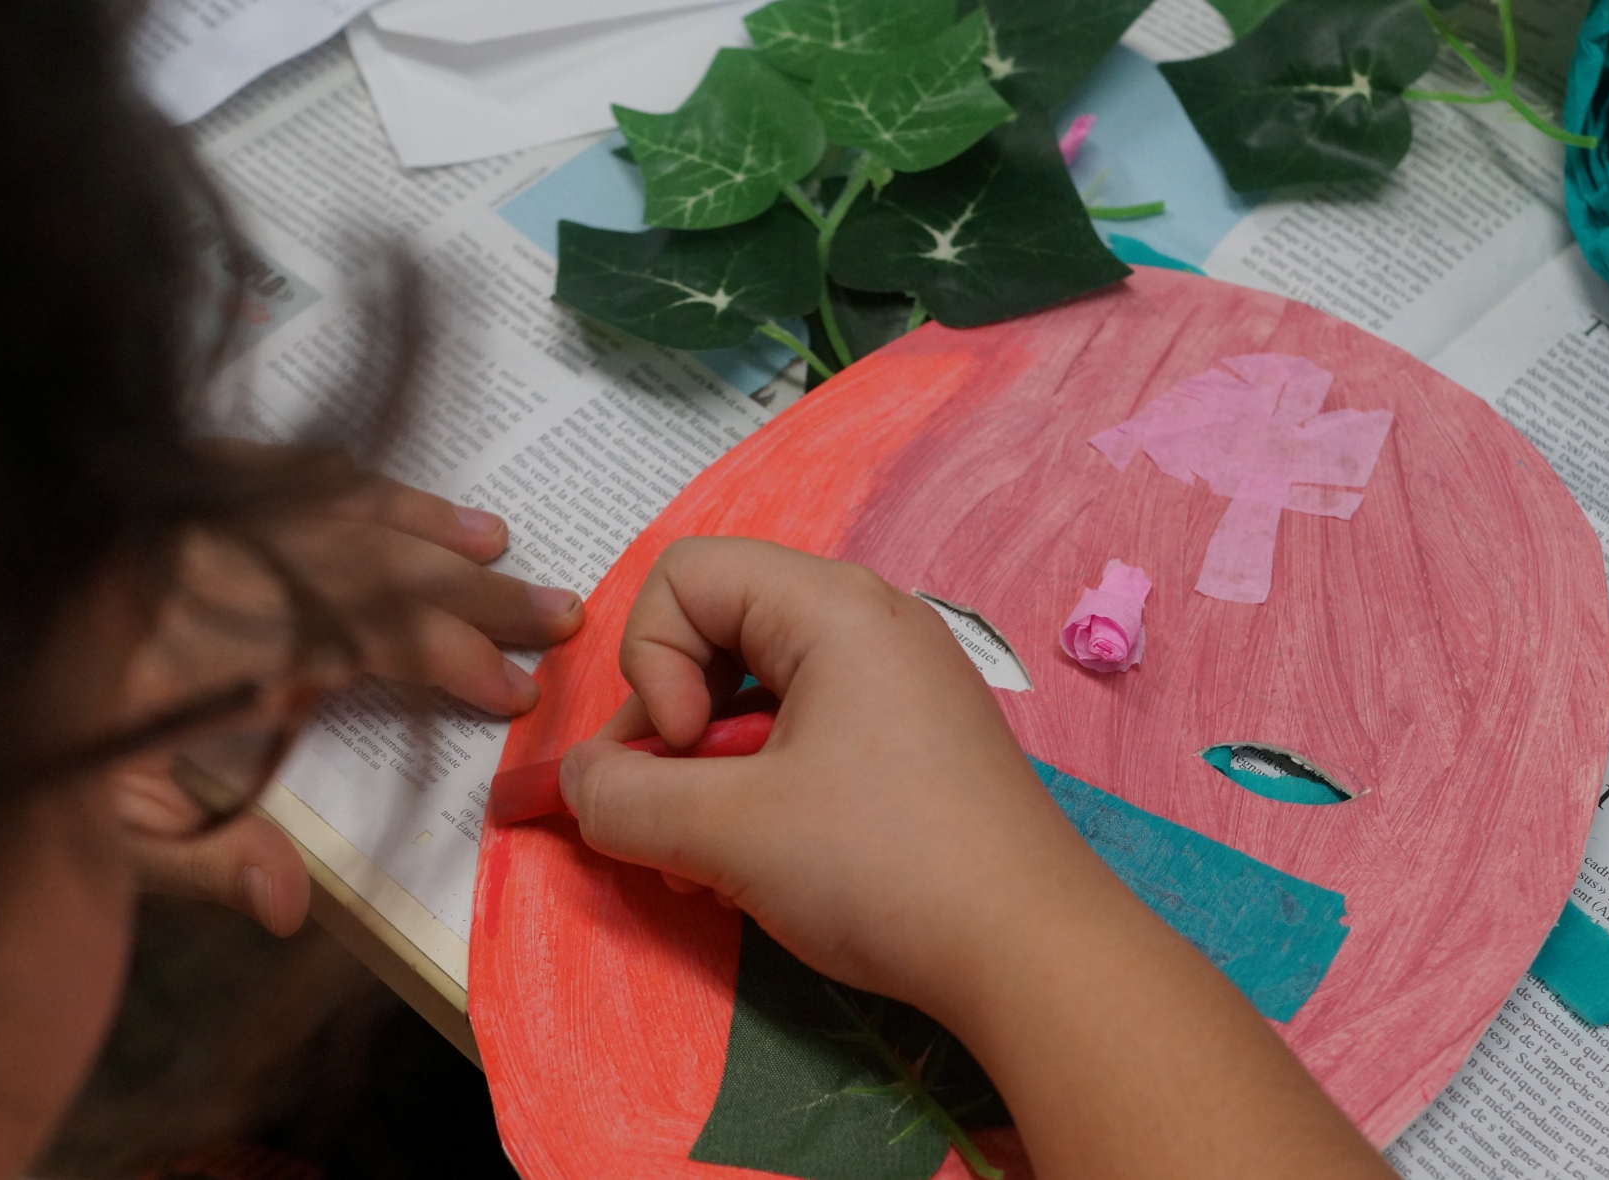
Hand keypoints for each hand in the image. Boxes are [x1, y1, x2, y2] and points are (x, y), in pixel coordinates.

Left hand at [119, 467, 583, 934]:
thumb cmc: (33, 759)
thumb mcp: (106, 841)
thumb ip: (207, 868)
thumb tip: (296, 910)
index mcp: (207, 654)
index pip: (355, 644)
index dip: (444, 662)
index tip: (511, 690)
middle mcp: (210, 572)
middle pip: (366, 570)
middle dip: (471, 597)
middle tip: (556, 614)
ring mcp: (194, 522)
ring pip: (332, 511)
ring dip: (426, 532)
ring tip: (501, 549)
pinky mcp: (175, 492)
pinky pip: (277, 471)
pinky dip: (349, 485)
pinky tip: (401, 498)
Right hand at [557, 537, 1113, 1012]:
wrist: (1033, 954)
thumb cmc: (882, 866)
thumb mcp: (725, 834)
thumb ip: (621, 797)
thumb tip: (575, 783)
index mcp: (834, 607)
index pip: (684, 575)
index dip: (651, 661)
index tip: (683, 750)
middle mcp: (870, 624)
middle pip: (715, 633)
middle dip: (668, 731)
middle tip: (665, 825)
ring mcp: (898, 686)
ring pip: (753, 698)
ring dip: (705, 776)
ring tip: (706, 866)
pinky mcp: (911, 746)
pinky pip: (802, 737)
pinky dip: (759, 792)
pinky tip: (756, 869)